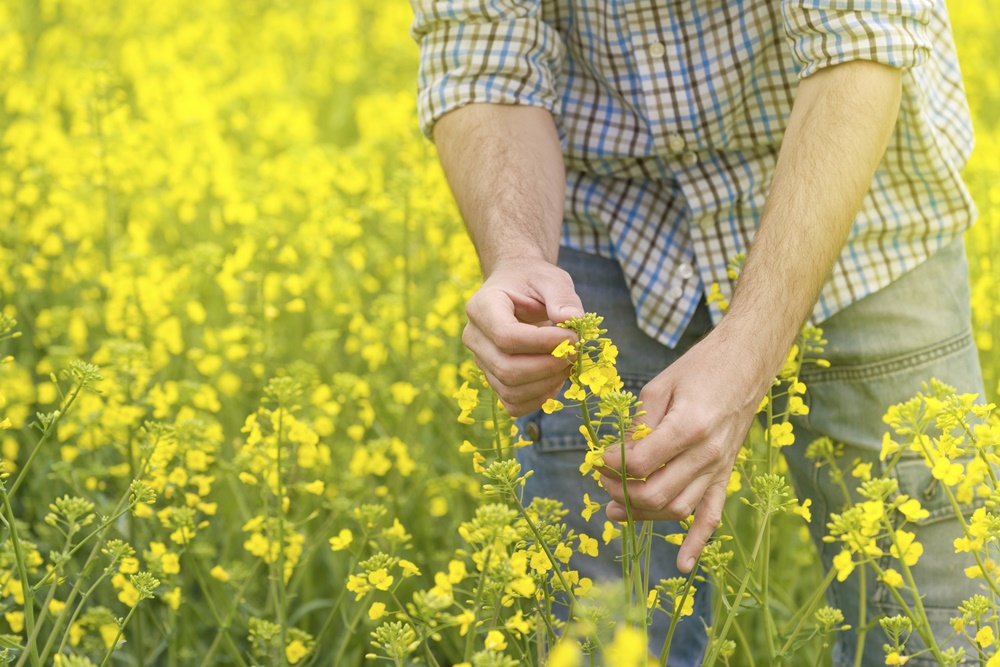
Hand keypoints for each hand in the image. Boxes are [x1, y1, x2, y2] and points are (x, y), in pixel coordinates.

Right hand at [462, 258, 583, 416]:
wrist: (516, 289)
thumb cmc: (532, 281)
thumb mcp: (551, 278)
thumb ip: (562, 296)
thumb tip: (572, 320)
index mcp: (481, 306)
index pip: (506, 336)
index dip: (543, 343)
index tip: (573, 337)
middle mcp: (474, 337)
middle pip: (506, 368)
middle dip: (548, 366)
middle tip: (575, 353)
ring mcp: (480, 361)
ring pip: (510, 390)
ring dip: (547, 384)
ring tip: (568, 365)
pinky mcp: (492, 379)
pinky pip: (512, 403)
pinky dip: (539, 398)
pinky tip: (555, 380)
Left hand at [598, 329, 771, 571]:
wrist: (745, 365)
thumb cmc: (698, 369)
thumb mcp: (659, 387)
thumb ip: (638, 425)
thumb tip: (616, 456)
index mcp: (689, 427)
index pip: (640, 462)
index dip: (610, 464)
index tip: (596, 457)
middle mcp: (707, 454)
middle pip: (656, 493)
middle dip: (620, 492)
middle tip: (601, 479)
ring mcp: (719, 468)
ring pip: (677, 509)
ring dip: (643, 515)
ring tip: (614, 510)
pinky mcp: (725, 474)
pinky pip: (712, 515)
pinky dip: (698, 542)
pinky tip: (682, 564)